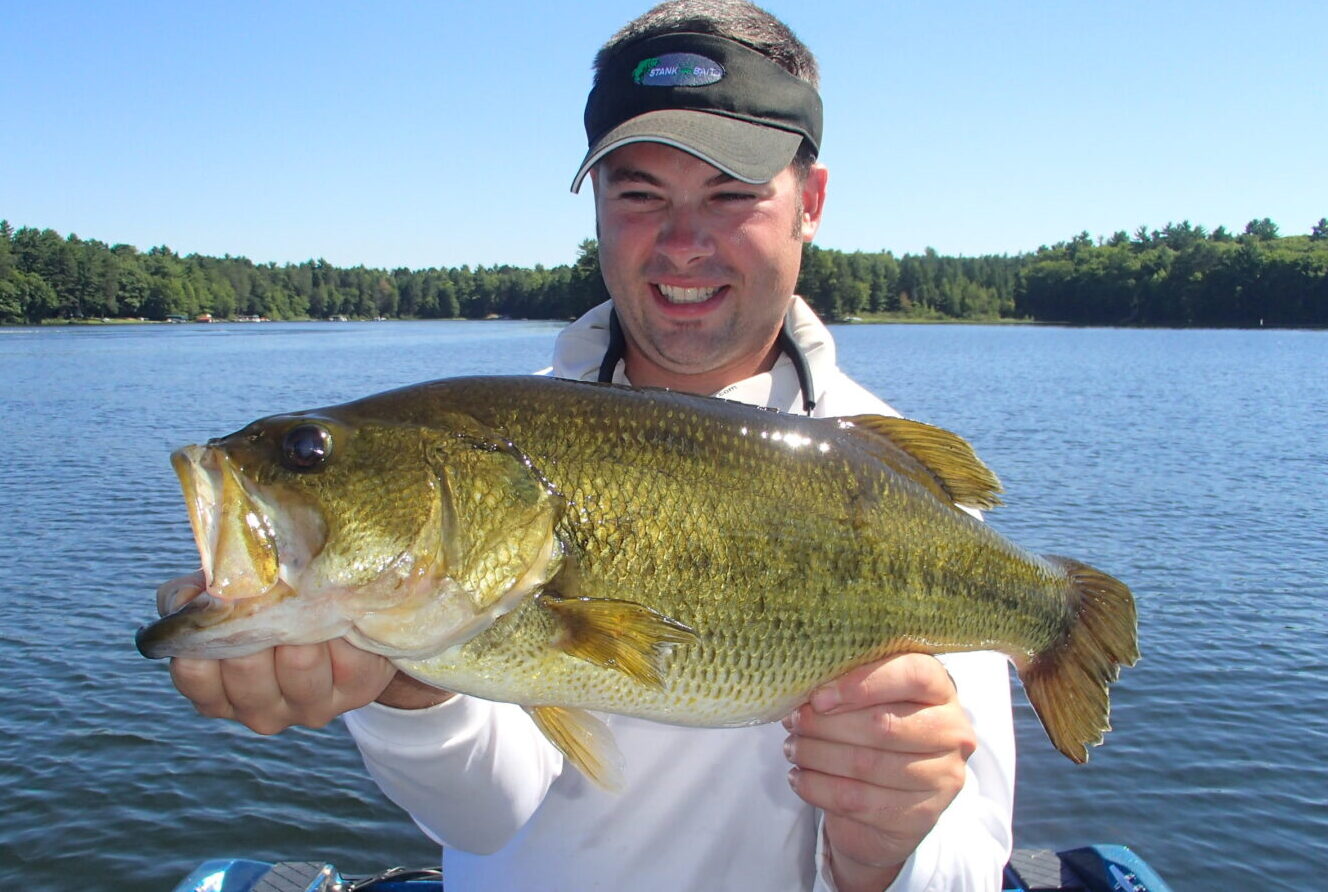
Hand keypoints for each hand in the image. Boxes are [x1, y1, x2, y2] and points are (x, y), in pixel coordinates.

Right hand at [156, 571, 440, 733]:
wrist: (344, 617)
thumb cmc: (271, 604)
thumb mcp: (225, 596)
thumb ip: (192, 594)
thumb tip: (186, 596)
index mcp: (217, 693)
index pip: (194, 670)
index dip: (207, 632)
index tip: (224, 596)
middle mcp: (259, 711)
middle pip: (247, 666)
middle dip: (259, 619)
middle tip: (271, 586)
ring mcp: (308, 708)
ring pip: (299, 661)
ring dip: (303, 620)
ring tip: (307, 594)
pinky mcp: (355, 693)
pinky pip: (347, 656)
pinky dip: (342, 623)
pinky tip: (341, 609)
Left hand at [782, 653, 976, 891]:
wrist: (889, 803)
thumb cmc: (874, 734)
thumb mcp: (869, 700)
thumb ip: (849, 684)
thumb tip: (805, 682)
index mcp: (941, 689)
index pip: (913, 675)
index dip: (861, 684)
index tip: (818, 697)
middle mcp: (953, 732)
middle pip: (883, 724)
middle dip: (826, 724)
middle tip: (793, 722)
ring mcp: (942, 778)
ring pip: (866, 764)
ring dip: (816, 755)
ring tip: (792, 748)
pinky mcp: (922, 816)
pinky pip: (858, 801)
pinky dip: (818, 788)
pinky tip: (799, 778)